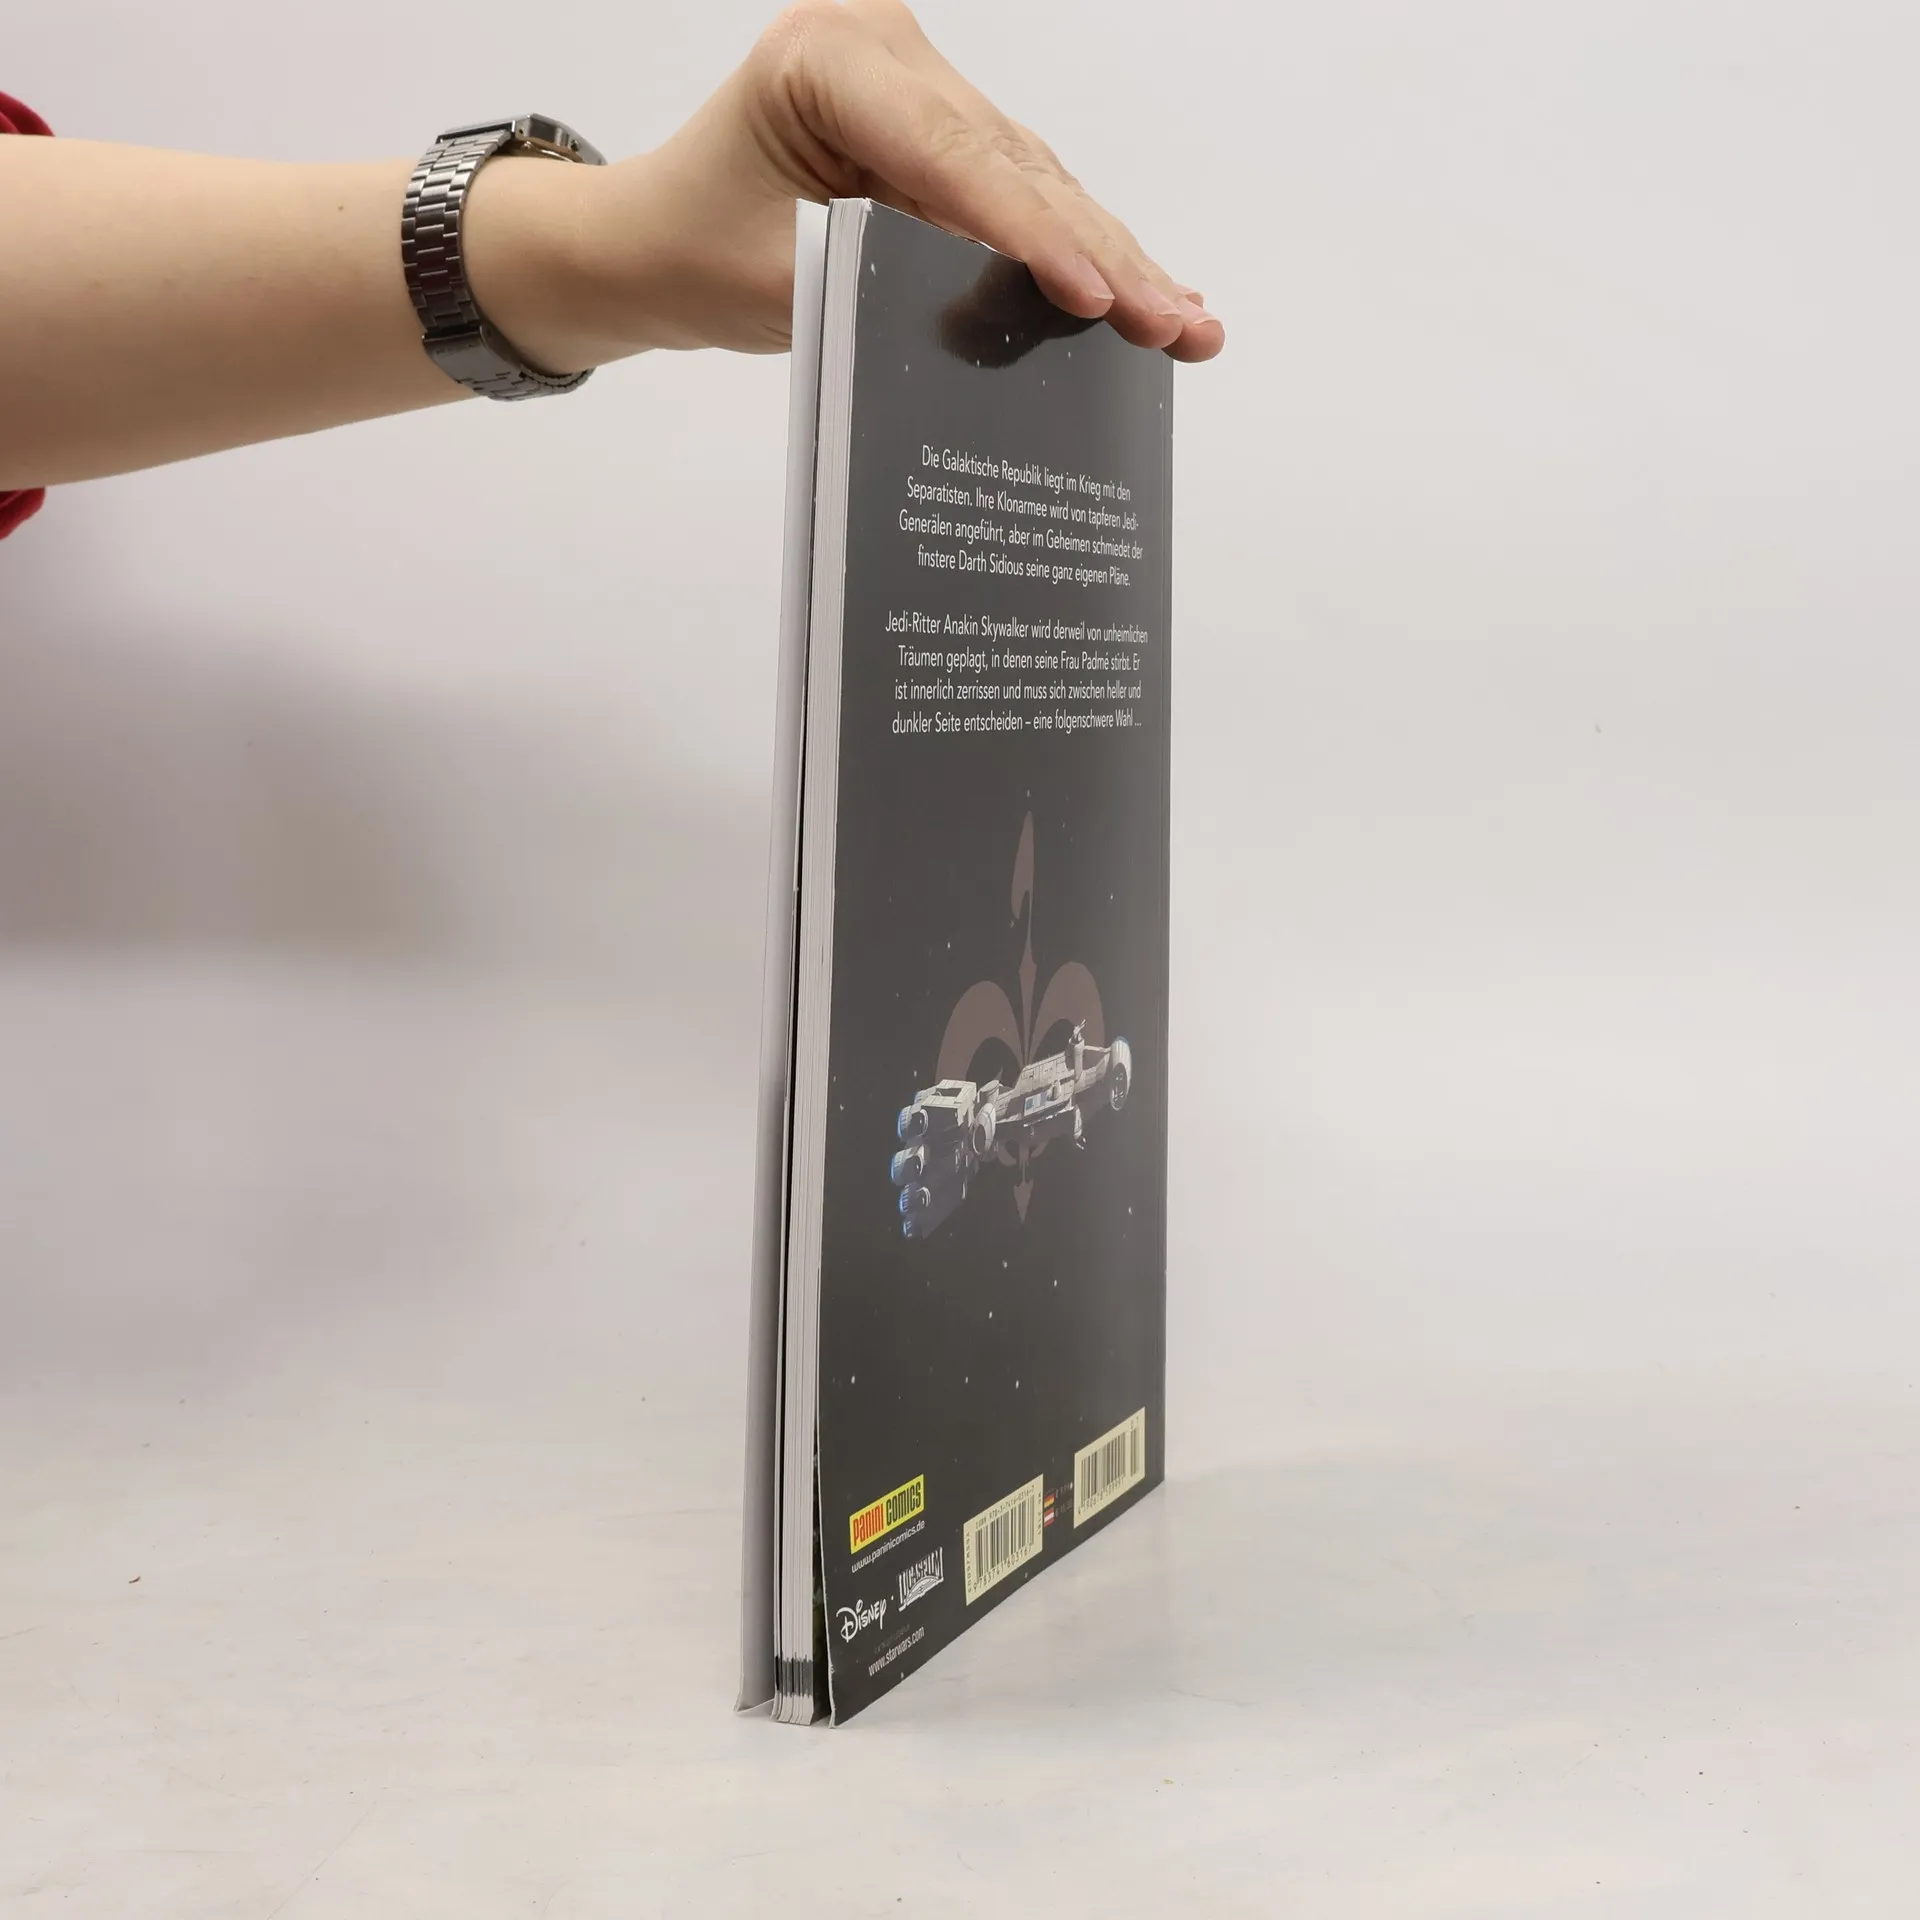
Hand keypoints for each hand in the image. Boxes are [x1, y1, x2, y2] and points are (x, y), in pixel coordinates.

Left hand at [504, 0, 1223, 369]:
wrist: (651, 242)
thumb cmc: (692, 252)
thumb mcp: (781, 283)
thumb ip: (889, 290)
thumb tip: (1005, 321)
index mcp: (831, 59)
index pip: (953, 160)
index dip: (1031, 238)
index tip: (1095, 300)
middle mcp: (889, 54)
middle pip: (1017, 169)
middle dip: (1100, 258)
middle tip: (1174, 326)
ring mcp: (923, 88)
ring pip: (1039, 183)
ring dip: (1114, 260)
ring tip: (1186, 324)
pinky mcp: (943, 132)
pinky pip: (1025, 194)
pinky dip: (1085, 250)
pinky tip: (1156, 286)